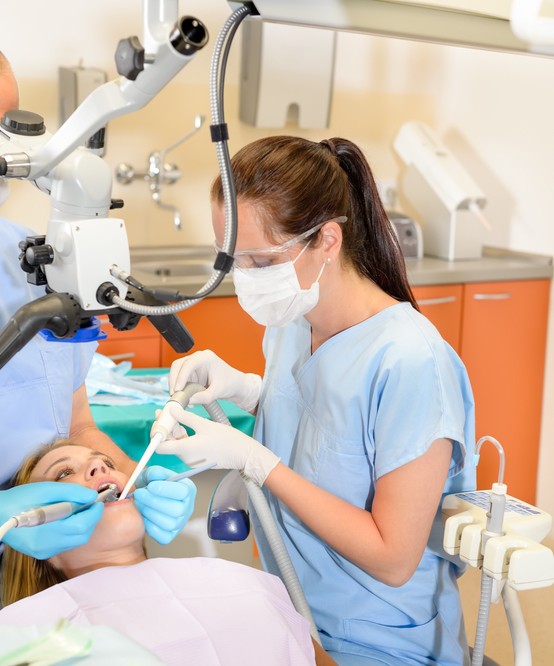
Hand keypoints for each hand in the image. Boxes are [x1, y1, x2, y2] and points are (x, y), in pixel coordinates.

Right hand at [1, 483, 102, 558]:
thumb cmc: (19, 500)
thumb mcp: (45, 490)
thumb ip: (71, 492)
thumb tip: (92, 496)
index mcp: (47, 532)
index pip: (81, 526)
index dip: (94, 513)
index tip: (98, 500)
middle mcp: (47, 547)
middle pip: (82, 536)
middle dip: (91, 519)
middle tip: (92, 503)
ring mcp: (44, 552)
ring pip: (75, 541)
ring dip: (84, 525)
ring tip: (80, 509)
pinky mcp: (42, 552)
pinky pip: (66, 543)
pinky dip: (73, 531)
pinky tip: (68, 518)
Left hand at [133, 465, 196, 544]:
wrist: (147, 498)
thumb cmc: (153, 485)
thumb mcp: (153, 474)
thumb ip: (155, 472)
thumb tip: (155, 474)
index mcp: (188, 489)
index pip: (183, 492)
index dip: (166, 489)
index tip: (150, 486)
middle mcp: (187, 507)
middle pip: (177, 509)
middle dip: (154, 501)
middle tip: (139, 494)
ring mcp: (180, 523)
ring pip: (169, 524)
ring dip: (150, 513)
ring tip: (139, 504)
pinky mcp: (170, 535)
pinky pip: (162, 536)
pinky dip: (150, 527)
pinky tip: (144, 516)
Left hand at [157, 405, 279, 486]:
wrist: (242, 453)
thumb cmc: (226, 439)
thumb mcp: (204, 424)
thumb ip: (185, 417)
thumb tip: (170, 410)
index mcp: (185, 449)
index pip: (159, 446)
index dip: (157, 433)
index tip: (159, 419)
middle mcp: (185, 458)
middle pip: (167, 443)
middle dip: (165, 427)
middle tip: (164, 412)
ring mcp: (191, 460)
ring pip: (176, 444)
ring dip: (174, 430)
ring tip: (175, 415)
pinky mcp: (197, 459)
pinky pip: (184, 447)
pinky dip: (182, 436)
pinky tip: (184, 425)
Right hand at [169, 350, 261, 412]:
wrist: (235, 385)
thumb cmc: (230, 384)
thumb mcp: (218, 391)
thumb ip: (204, 397)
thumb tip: (189, 401)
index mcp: (206, 357)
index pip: (188, 364)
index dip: (181, 376)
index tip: (178, 389)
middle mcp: (198, 358)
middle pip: (178, 365)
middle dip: (174, 380)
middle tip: (174, 395)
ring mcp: (193, 365)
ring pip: (176, 372)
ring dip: (175, 385)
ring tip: (179, 399)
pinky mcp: (191, 374)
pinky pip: (180, 379)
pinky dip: (179, 388)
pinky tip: (185, 399)